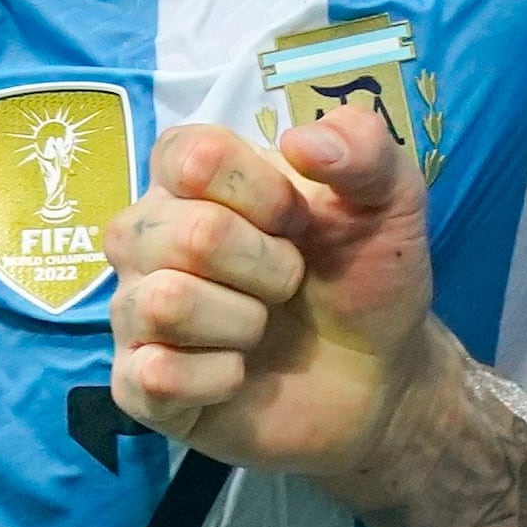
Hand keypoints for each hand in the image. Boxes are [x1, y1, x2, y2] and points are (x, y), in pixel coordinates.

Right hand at [108, 105, 443, 482]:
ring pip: (165, 304)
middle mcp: (148, 238)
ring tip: (262, 328)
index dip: (260, 192)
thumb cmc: (364, 277)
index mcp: (191, 180)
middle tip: (291, 283)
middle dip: (269, 266)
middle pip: (188, 234)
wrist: (379, 376)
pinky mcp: (140, 385)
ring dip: (243, 322)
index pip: (190, 155)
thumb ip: (365, 148)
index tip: (297, 219)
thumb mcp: (389, 200)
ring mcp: (137, 312)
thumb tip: (301, 140)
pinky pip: (155, 376)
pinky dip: (219, 378)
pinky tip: (239, 375)